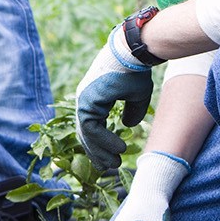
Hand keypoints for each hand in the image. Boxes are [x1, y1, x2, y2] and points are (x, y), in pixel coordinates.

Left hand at [74, 23, 153, 172]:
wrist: (133, 52)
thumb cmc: (135, 70)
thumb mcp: (135, 95)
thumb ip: (131, 112)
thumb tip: (127, 126)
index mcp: (92, 98)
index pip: (91, 127)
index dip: (99, 144)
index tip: (110, 159)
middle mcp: (84, 99)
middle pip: (86, 134)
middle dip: (97, 153)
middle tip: (109, 168)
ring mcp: (84, 100)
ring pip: (87, 133)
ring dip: (100, 151)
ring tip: (114, 164)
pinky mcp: (87, 100)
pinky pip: (92, 127)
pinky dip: (104, 141)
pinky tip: (119, 149)